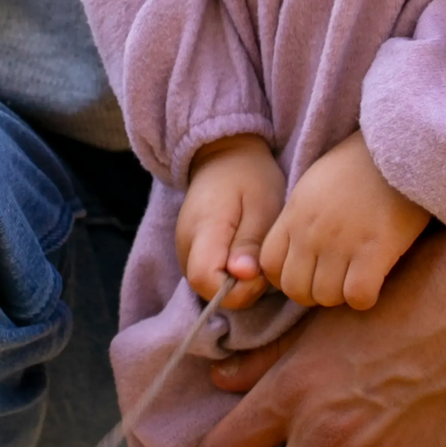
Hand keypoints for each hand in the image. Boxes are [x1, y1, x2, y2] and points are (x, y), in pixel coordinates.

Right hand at [177, 134, 285, 309]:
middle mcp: (185, 244)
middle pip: (206, 289)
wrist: (224, 157)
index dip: (238, 288)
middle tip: (262, 261)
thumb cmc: (250, 177)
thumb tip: (243, 275)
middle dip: (240, 288)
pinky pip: (208, 278)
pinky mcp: (189, 252)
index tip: (261, 270)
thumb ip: (251, 242)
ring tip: (254, 254)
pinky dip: (228, 275)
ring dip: (236, 282)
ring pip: (207, 287)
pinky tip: (244, 255)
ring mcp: (183, 249)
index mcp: (203, 229)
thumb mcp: (262, 205)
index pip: (206, 280)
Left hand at [259, 131, 429, 308]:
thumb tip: (295, 252)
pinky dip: (365, 296)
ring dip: (341, 295)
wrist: (397, 146)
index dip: (286, 277)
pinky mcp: (374, 251)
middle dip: (314, 293)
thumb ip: (298, 218)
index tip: (308, 273)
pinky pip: (358, 296)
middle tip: (335, 280)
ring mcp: (340, 243)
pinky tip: (375, 279)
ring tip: (357, 277)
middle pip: (295, 289)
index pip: (269, 266)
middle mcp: (311, 232)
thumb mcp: (313, 186)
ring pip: (326, 297)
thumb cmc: (359, 166)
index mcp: (294, 214)